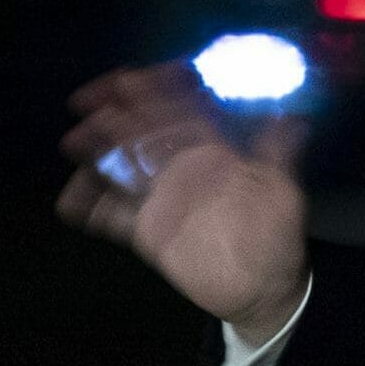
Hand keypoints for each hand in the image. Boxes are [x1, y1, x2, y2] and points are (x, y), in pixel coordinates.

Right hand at [56, 61, 310, 338]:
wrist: (263, 286)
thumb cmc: (276, 232)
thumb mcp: (283, 191)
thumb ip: (279, 154)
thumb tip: (294, 118)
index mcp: (214, 152)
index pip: (180, 111)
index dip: (156, 91)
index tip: (130, 79)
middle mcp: (183, 168)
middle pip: (143, 133)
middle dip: (116, 115)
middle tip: (88, 104)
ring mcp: (162, 198)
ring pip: (122, 166)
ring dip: (97, 152)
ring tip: (74, 143)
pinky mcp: (148, 230)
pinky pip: (114, 215)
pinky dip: (91, 206)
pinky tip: (70, 201)